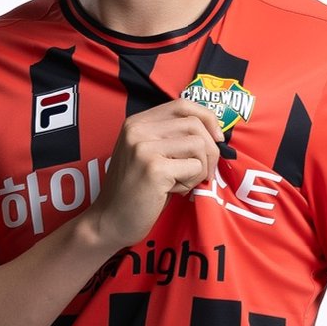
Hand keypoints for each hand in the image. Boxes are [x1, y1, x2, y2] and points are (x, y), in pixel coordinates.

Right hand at [88, 98, 224, 249]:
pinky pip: (194, 167)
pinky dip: (191, 182)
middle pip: (195, 124)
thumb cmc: (136, 192)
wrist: (110, 221)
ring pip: (199, 144)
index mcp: (137, 122)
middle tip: (205, 172)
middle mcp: (138, 130)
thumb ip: (172, 138)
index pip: (182, 105)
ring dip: (200, 168)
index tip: (216, 138)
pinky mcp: (154, 169)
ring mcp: (145, 148)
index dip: (207, 118)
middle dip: (210, 150)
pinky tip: (173, 191)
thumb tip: (214, 133)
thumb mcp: (149, 155)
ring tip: (182, 182)